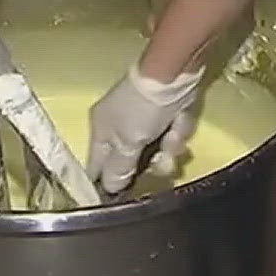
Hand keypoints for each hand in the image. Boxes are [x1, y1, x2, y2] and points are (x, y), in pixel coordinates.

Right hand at [87, 64, 204, 193]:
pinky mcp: (166, 114)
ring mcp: (144, 119)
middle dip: (151, 165)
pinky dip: (177, 131)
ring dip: (168, 149)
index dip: (106, 184)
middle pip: (132, 162)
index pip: (96, 166)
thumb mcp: (127, 142)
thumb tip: (110, 188)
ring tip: (173, 140)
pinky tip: (179, 123)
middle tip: (163, 165)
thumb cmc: (142, 109)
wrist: (174, 74)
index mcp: (101, 129)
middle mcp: (120, 125)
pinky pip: (171, 135)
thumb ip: (118, 168)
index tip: (119, 201)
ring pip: (157, 151)